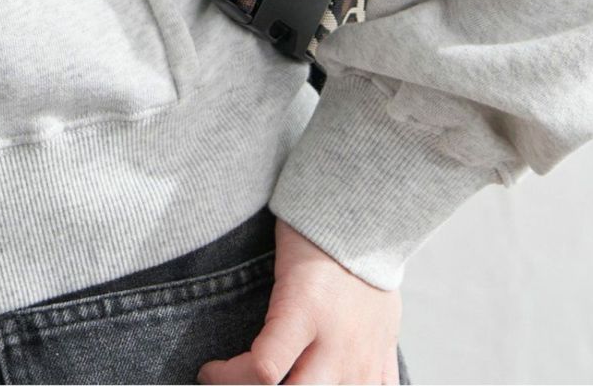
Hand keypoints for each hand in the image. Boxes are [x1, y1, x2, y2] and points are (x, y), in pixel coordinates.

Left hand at [196, 217, 401, 384]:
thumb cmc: (312, 242)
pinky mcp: (383, 362)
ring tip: (282, 380)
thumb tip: (240, 353)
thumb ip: (269, 319)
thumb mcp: (282, 272)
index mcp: (304, 312)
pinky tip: (319, 382)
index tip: (209, 370)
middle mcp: (337, 343)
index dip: (228, 378)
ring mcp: (364, 358)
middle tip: (242, 383)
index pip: (263, 368)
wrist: (364, 222)